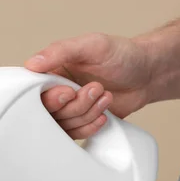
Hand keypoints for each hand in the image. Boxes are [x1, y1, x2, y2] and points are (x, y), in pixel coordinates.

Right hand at [25, 33, 152, 138]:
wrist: (147, 74)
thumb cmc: (121, 54)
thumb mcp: (91, 45)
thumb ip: (60, 51)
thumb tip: (32, 63)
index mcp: (51, 71)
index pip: (33, 91)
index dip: (50, 96)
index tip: (69, 91)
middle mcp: (55, 91)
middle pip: (49, 112)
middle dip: (75, 104)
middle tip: (95, 88)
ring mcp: (67, 109)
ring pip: (63, 125)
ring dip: (87, 113)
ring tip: (104, 96)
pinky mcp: (80, 123)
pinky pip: (75, 135)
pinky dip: (90, 126)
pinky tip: (103, 114)